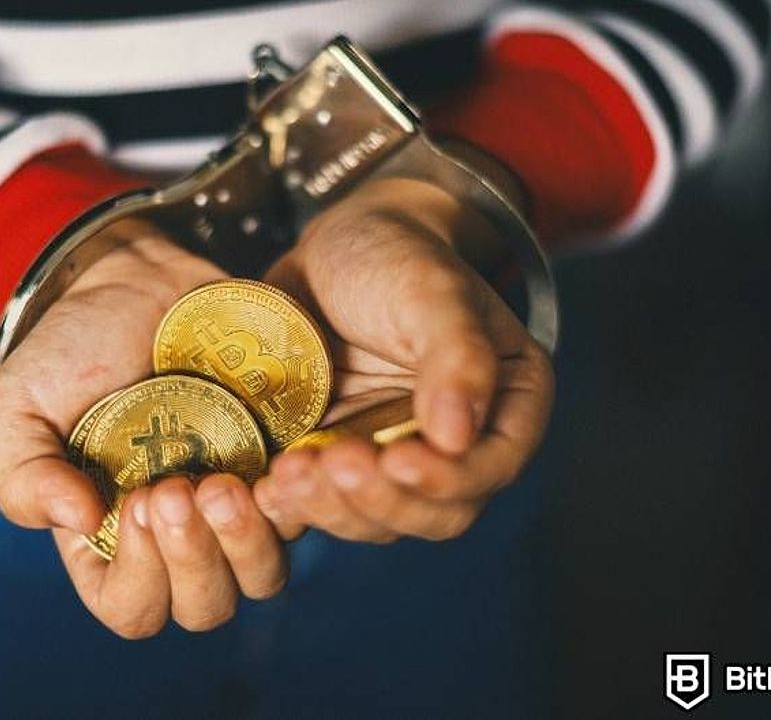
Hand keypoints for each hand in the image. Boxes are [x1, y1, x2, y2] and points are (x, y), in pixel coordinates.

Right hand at [0, 219, 286, 637]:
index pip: (131, 608)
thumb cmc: (69, 350)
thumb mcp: (14, 408)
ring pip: (263, 574)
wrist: (135, 281)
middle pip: (205, 605)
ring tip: (223, 482)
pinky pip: (306, 510)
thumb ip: (22, 477)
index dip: (141, 577)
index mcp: (111, 541)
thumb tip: (78, 523)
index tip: (136, 503)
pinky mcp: (279, 460)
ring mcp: (233, 500)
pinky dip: (292, 500)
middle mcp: (177, 534)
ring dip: (245, 542)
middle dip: (196, 562)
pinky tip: (274, 464)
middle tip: (176, 486)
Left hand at [253, 177, 553, 542]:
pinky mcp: (337, 463)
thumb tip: (458, 436)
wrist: (332, 250)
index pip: (489, 467)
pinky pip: (320, 506)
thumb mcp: (432, 290)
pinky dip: (294, 507)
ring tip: (288, 471)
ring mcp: (392, 460)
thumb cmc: (397, 255)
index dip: (446, 479)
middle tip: (328, 463)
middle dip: (378, 500)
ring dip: (330, 507)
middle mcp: (455, 446)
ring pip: (373, 519)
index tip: (395, 460)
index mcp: (505, 405)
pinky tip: (266, 490)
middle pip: (432, 512)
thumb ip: (457, 355)